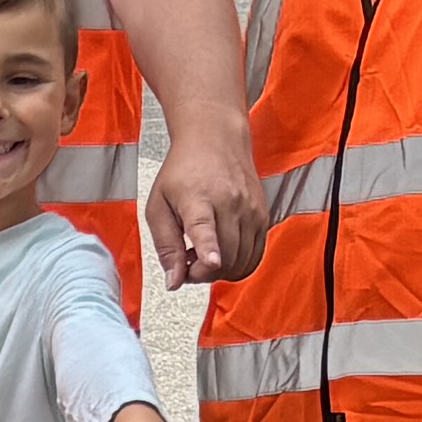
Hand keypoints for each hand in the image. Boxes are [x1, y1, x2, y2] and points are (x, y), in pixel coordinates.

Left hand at [148, 123, 268, 289]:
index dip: (208, 248)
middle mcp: (229, 203)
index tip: (212, 260)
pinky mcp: (263, 216)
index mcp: (197, 198)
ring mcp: (250, 210)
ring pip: (241, 262)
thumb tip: (174, 282)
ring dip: (219, 271)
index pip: (205, 227)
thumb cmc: (183, 171)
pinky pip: (255, 257)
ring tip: (202, 255)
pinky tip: (221, 252)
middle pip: (224, 258)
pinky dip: (237, 265)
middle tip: (186, 262)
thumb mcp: (158, 206)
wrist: (215, 140)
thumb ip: (165, 246)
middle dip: (202, 275)